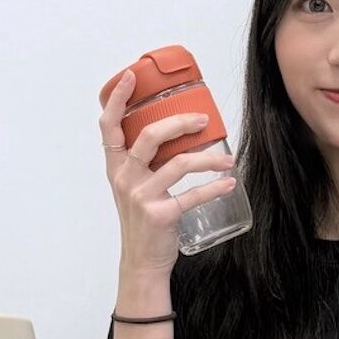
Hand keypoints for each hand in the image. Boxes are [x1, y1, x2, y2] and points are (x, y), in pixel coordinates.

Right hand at [99, 69, 237, 277]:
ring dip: (209, 158)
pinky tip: (228, 182)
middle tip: (202, 120)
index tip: (131, 77)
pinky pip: (192, 195)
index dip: (118, 99)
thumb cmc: (143, 221)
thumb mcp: (133, 187)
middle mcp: (125, 178)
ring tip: (227, 159)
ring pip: (178, 163)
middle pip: (149, 136)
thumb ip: (145, 162)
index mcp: (116, 166)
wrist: (142, 261)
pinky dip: (214, 187)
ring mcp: (141, 196)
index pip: (109, 126)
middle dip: (179, 122)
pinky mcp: (160, 214)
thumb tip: (174, 132)